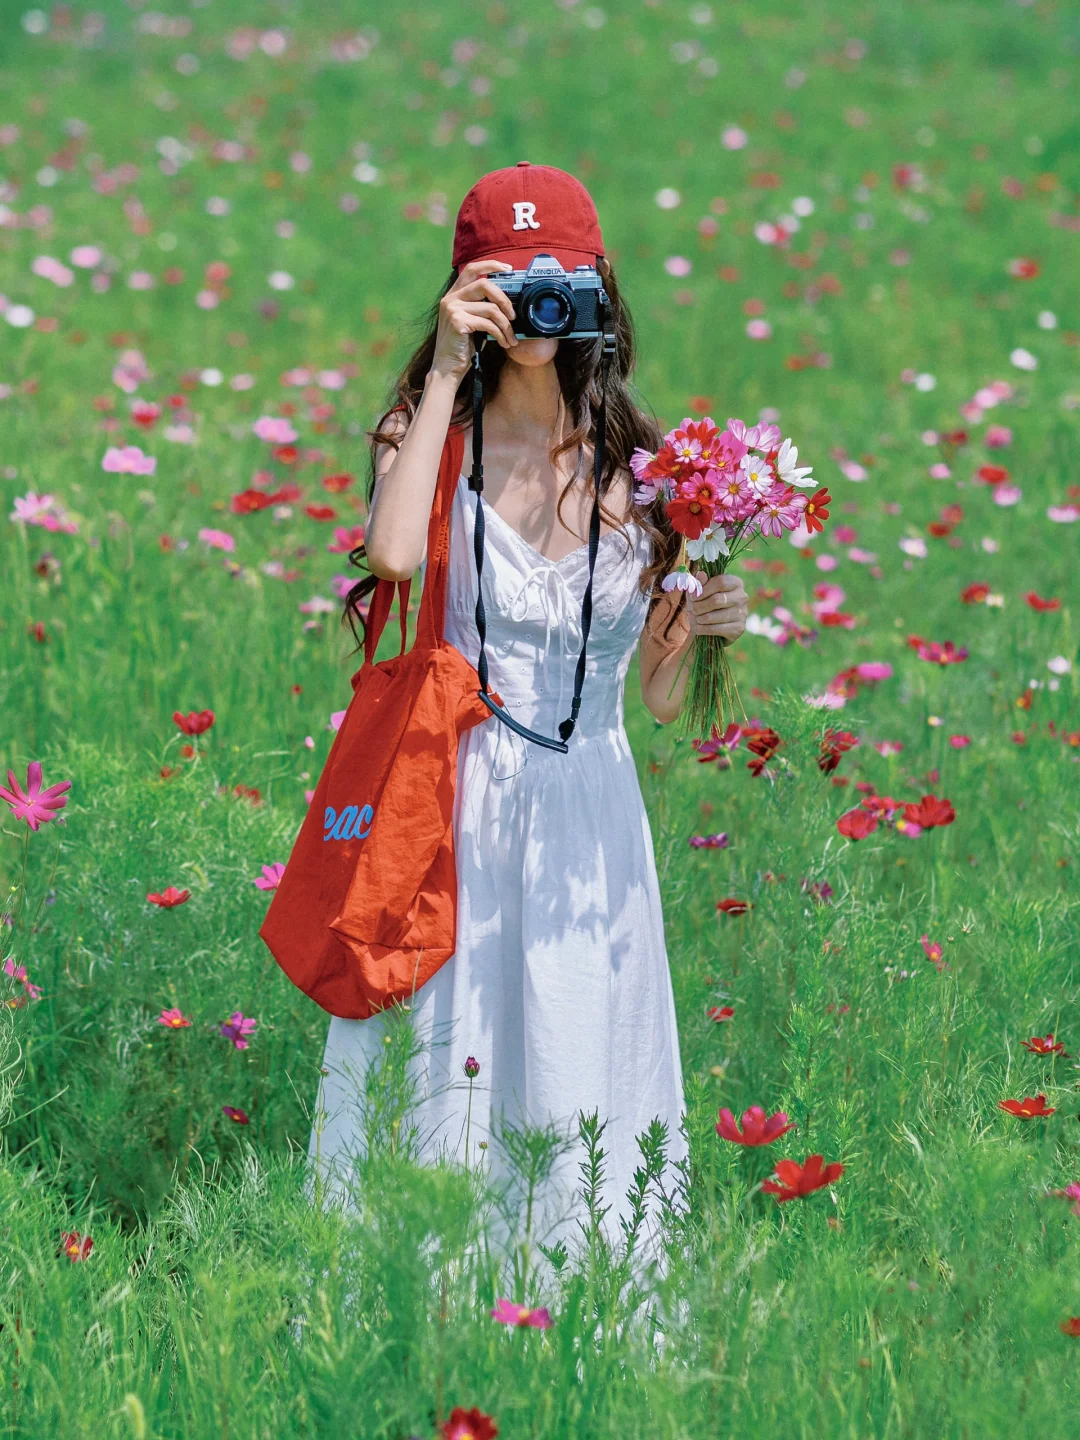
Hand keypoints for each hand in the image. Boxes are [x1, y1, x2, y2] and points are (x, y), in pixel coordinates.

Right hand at [429, 258, 518, 383]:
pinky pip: (488, 323)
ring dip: (506, 325)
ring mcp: (452, 309)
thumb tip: (507, 301)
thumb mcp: (472, 322)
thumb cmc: (462, 347)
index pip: (471, 269)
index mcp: (453, 295)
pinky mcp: (457, 322)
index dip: (491, 265)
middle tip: (513, 316)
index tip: (509, 270)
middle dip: (504, 299)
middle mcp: (450, 298)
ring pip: (490, 307)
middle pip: (485, 284)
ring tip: (511, 338)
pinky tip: (503, 343)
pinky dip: (500, 334)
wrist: (447, 369)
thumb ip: (482, 307)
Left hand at [687, 571, 747, 642]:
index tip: (692, 597)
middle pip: (716, 600)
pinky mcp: (739, 629)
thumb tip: (701, 574)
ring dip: (698, 618)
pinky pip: (715, 629)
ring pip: (712, 616)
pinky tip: (698, 627)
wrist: (712, 626)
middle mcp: (742, 597)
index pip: (720, 582)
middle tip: (692, 610)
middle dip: (698, 606)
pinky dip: (702, 629)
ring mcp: (742, 613)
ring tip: (694, 618)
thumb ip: (700, 582)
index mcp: (736, 583)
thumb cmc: (705, 603)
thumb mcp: (700, 591)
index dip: (703, 590)